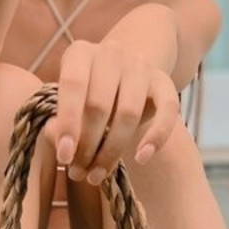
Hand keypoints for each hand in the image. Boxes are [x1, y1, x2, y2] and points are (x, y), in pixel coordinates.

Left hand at [43, 39, 180, 184]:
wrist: (123, 73)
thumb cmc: (86, 93)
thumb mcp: (69, 100)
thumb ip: (61, 121)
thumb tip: (63, 147)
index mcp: (80, 53)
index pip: (73, 86)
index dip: (68, 123)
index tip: (64, 157)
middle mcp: (111, 53)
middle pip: (99, 105)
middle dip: (87, 145)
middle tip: (78, 173)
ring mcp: (140, 66)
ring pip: (128, 113)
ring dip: (112, 150)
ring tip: (97, 175)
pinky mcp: (164, 82)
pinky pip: (168, 111)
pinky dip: (156, 137)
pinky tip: (142, 159)